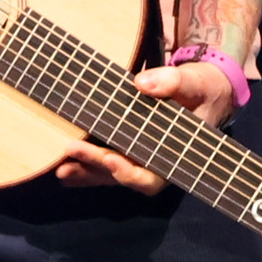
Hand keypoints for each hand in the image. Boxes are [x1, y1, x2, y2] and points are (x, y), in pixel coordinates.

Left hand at [55, 58, 237, 193]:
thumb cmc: (201, 89)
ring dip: (84, 171)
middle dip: (95, 165)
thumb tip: (142, 83)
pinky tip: (61, 166)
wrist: (202, 91)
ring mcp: (138, 159)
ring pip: (108, 174)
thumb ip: (173, 82)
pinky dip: (84, 166)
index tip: (110, 158)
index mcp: (174, 157)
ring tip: (59, 167)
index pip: (151, 178)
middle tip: (70, 149)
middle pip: (122, 176)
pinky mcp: (126, 150)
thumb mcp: (194, 83)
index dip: (129, 173)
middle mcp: (154, 165)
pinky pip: (103, 164)